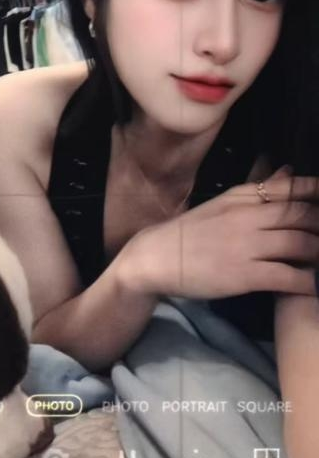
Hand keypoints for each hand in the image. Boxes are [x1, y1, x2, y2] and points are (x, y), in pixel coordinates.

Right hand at [118, 166, 318, 298]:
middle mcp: (247, 216)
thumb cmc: (191, 232)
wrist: (155, 257)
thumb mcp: (224, 204)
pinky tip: (313, 286)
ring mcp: (246, 245)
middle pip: (301, 215)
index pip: (290, 188)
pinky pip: (286, 276)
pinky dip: (307, 282)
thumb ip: (260, 189)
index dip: (317, 192)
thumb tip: (291, 171)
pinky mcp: (244, 274)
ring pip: (300, 243)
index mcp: (242, 197)